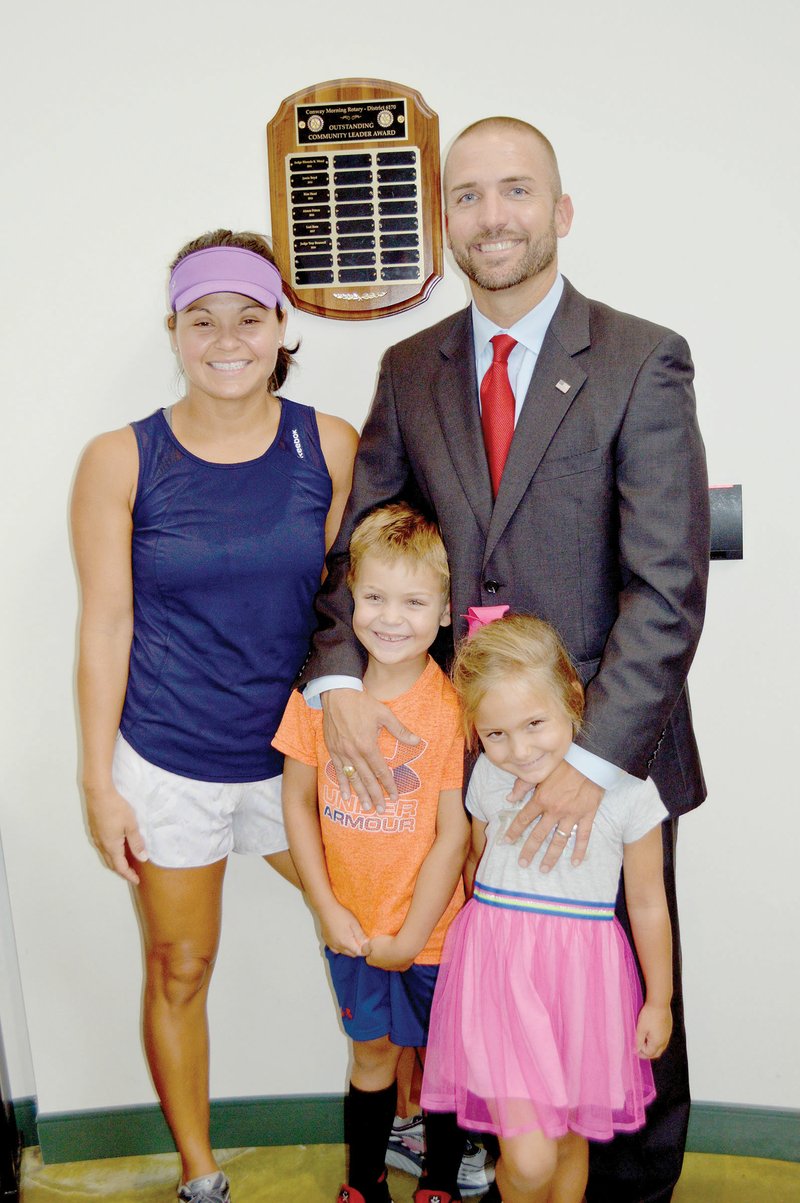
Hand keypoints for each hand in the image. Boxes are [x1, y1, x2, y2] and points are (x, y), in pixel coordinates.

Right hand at [85, 785, 147, 884]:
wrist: (98, 792)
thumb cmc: (116, 807)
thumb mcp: (131, 825)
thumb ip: (136, 842)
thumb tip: (142, 858)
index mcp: (111, 845)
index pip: (120, 867)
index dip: (129, 875)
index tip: (136, 880)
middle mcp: (101, 844)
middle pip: (111, 863)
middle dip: (121, 870)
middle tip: (132, 873)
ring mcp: (96, 836)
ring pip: (105, 855)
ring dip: (115, 861)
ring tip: (126, 862)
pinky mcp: (94, 829)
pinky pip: (102, 847)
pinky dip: (110, 852)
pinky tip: (116, 846)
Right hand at [319, 901, 368, 957]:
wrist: (326, 909)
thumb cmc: (340, 915)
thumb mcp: (354, 923)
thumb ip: (361, 935)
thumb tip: (368, 944)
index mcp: (345, 943)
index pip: (358, 953)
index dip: (364, 950)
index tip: (367, 945)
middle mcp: (338, 946)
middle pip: (351, 954)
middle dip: (357, 950)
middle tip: (361, 940)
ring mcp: (331, 945)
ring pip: (343, 952)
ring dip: (349, 949)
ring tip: (352, 939)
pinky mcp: (327, 941)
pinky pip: (335, 949)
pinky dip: (341, 948)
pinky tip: (342, 940)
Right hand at [321, 688, 419, 811]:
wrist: (337, 694)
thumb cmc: (362, 703)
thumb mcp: (384, 714)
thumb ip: (400, 730)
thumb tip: (417, 741)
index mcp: (368, 745)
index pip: (381, 771)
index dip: (388, 785)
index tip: (394, 797)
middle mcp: (354, 753)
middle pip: (367, 779)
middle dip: (375, 795)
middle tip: (381, 810)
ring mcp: (341, 752)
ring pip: (352, 778)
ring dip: (360, 794)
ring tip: (366, 807)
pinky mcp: (332, 750)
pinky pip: (337, 771)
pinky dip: (342, 784)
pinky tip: (346, 795)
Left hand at [362, 933, 414, 971]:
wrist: (403, 949)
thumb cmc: (386, 945)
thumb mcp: (371, 943)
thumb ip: (365, 948)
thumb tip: (363, 951)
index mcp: (374, 962)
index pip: (368, 959)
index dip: (370, 952)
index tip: (374, 946)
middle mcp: (383, 967)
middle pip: (379, 962)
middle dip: (381, 955)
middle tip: (384, 946)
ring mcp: (394, 968)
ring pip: (390, 963)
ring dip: (391, 957)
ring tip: (394, 948)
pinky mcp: (404, 967)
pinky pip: (400, 964)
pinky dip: (400, 959)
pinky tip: (401, 952)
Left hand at [502, 761, 602, 870]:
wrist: (591, 761)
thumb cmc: (565, 764)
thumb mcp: (541, 772)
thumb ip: (523, 785)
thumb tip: (509, 798)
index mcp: (542, 799)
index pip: (524, 819)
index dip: (514, 831)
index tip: (506, 842)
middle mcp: (554, 811)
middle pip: (539, 835)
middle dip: (529, 850)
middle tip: (523, 863)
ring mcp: (572, 815)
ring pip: (559, 841)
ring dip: (551, 856)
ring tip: (544, 869)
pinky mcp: (587, 816)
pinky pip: (583, 836)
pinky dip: (580, 850)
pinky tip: (575, 862)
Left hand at [636, 1002, 672, 1058]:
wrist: (659, 1003)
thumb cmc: (649, 1015)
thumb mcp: (640, 1028)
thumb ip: (638, 1041)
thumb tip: (635, 1050)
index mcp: (657, 1042)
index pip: (649, 1053)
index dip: (641, 1052)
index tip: (634, 1048)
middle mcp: (664, 1040)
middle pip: (656, 1053)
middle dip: (647, 1053)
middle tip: (639, 1049)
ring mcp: (668, 1035)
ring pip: (661, 1047)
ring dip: (653, 1047)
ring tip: (644, 1042)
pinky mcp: (668, 1029)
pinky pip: (663, 1040)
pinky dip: (657, 1041)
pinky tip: (651, 1035)